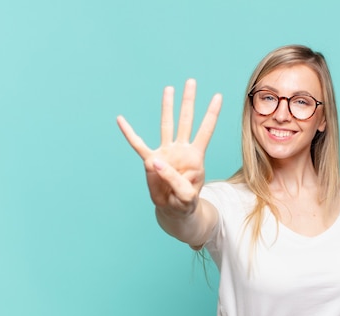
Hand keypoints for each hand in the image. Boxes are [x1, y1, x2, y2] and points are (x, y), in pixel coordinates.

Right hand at [117, 80, 221, 216]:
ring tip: (169, 88)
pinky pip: (138, 145)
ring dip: (168, 107)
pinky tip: (121, 119)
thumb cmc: (185, 201)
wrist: (174, 210)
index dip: (212, 114)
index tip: (218, 96)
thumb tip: (155, 162)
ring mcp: (166, 153)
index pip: (205, 131)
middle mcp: (181, 149)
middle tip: (191, 81)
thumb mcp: (186, 196)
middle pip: (186, 120)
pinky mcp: (151, 161)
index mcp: (195, 156)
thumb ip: (174, 180)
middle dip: (189, 101)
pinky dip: (129, 132)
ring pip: (166, 125)